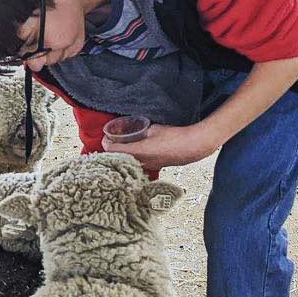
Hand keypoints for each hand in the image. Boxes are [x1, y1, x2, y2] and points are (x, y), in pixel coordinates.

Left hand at [103, 121, 220, 168]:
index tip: (105, 138)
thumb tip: (135, 129)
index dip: (106, 144)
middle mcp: (142, 162)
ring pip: (130, 164)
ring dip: (124, 157)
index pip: (114, 151)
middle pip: (120, 160)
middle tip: (111, 143)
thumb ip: (142, 130)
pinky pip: (139, 165)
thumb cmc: (174, 136)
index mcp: (139, 151)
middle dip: (114, 152)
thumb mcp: (154, 129)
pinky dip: (134, 160)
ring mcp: (149, 167)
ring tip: (122, 148)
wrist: (192, 147)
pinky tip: (136, 153)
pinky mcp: (156, 167)